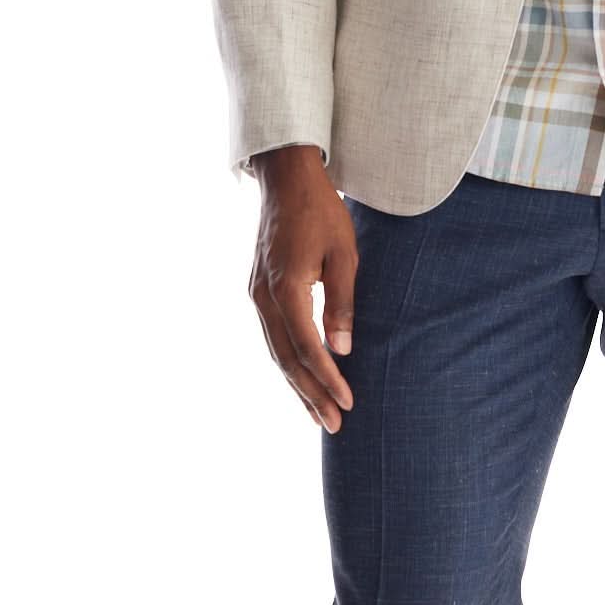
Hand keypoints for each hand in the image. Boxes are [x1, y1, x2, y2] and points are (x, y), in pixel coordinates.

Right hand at [248, 146, 357, 431]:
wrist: (286, 179)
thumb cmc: (321, 211)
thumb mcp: (343, 253)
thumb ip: (341, 301)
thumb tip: (342, 349)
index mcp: (285, 288)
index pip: (307, 347)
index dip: (327, 379)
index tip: (348, 403)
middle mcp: (263, 297)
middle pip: (286, 359)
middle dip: (310, 394)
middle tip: (333, 425)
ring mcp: (256, 294)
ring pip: (276, 351)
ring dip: (297, 384)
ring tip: (318, 414)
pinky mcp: (258, 289)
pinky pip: (272, 336)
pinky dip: (288, 361)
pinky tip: (301, 376)